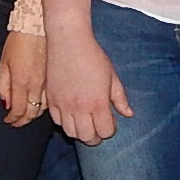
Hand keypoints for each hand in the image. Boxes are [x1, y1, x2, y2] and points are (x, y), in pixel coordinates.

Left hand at [0, 31, 48, 126]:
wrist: (38, 26)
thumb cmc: (19, 41)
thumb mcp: (4, 62)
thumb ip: (3, 85)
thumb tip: (5, 103)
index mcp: (21, 82)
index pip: (17, 110)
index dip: (12, 119)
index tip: (8, 121)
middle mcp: (36, 86)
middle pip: (31, 114)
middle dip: (22, 121)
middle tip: (16, 122)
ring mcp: (49, 83)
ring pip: (43, 109)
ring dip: (34, 115)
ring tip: (27, 115)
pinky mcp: (56, 79)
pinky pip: (51, 99)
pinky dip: (44, 106)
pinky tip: (40, 105)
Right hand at [45, 28, 130, 145]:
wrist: (68, 41)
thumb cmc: (93, 56)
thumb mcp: (112, 76)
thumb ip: (120, 98)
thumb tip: (128, 114)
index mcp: (98, 103)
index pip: (105, 132)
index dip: (110, 130)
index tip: (110, 121)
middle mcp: (80, 108)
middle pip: (87, 137)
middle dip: (95, 136)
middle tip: (98, 128)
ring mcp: (63, 105)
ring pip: (71, 133)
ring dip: (79, 131)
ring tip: (84, 122)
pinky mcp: (51, 100)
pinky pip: (57, 122)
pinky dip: (65, 122)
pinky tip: (71, 114)